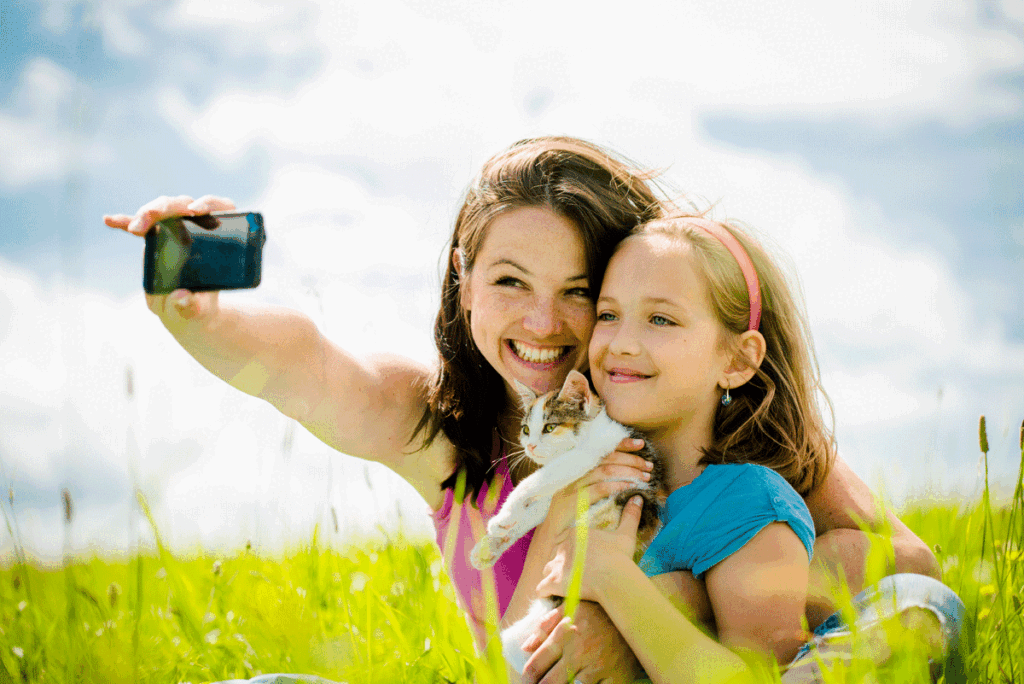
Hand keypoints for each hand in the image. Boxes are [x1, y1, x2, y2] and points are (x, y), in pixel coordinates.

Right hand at [105, 195, 234, 324]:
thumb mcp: (198, 310)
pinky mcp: (153, 238)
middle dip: (166, 209)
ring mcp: (174, 231)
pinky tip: (110, 220)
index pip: (221, 209)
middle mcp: (197, 228)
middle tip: (150, 217)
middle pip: (184, 205)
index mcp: (218, 239)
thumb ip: (192, 305)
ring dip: (147, 213)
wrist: (185, 310)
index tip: (196, 210)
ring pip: (163, 210)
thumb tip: (182, 296)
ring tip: (134, 228)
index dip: (210, 204)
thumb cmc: (199, 306)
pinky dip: (125, 221)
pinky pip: (138, 225)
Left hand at [518, 601, 643, 683]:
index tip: (525, 682)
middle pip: (550, 683)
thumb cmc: (599, 611)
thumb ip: (546, 625)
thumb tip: (525, 646)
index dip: (527, 677)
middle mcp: (580, 652)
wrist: (637, 613)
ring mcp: (599, 667)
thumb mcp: (570, 608)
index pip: (537, 663)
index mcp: (566, 634)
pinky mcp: (616, 678)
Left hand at [536, 495, 642, 603]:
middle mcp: (562, 547)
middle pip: (558, 554)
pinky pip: (541, 588)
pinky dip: (546, 592)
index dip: (574, 550)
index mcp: (576, 534)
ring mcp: (556, 565)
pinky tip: (554, 595)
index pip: (567, 540)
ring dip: (554, 576)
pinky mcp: (553, 582)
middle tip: (577, 573)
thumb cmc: (620, 557)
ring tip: (567, 584)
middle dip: (564, 562)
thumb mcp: (626, 534)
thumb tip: (637, 497)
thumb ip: (630, 515)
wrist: (614, 578)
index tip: (584, 559)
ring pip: (547, 569)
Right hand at [541, 438, 652, 535]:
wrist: (552, 537)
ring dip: (628, 472)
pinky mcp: (572, 500)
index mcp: (576, 466)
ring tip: (644, 478)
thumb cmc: (573, 515)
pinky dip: (617, 486)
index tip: (640, 444)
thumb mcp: (585, 492)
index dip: (621, 444)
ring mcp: (571, 485)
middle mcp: (572, 472)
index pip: (601, 449)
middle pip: (605, 457)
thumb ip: (602, 479)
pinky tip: (630, 487)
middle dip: (630, 460)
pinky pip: (599, 488)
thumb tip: (630, 471)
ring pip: (604, 471)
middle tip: (648, 466)